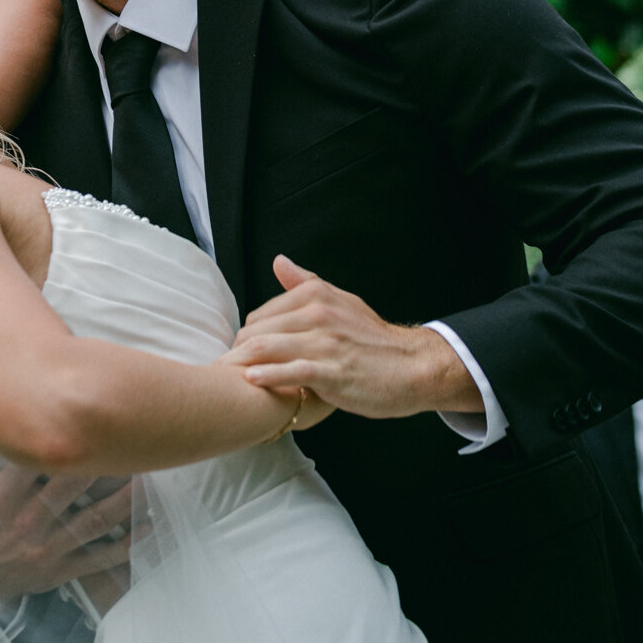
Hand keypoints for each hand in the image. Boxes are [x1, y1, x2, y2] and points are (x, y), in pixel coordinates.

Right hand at [0, 411, 133, 602]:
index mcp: (0, 499)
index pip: (30, 468)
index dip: (55, 448)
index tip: (80, 424)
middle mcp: (26, 524)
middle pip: (67, 492)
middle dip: (97, 468)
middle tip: (127, 443)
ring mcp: (46, 550)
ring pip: (89, 524)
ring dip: (120, 503)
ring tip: (148, 479)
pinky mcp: (60, 570)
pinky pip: (98, 559)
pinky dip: (126, 545)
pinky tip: (149, 525)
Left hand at [224, 257, 481, 420]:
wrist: (412, 367)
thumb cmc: (373, 339)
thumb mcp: (341, 301)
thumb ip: (306, 284)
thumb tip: (279, 261)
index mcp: (316, 295)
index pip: (262, 314)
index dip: (249, 335)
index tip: (242, 353)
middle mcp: (317, 314)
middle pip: (257, 331)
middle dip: (239, 351)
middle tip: (230, 369)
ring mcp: (323, 343)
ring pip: (266, 348)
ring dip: (243, 363)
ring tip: (230, 376)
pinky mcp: (330, 371)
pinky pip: (288, 372)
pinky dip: (265, 376)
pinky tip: (252, 381)